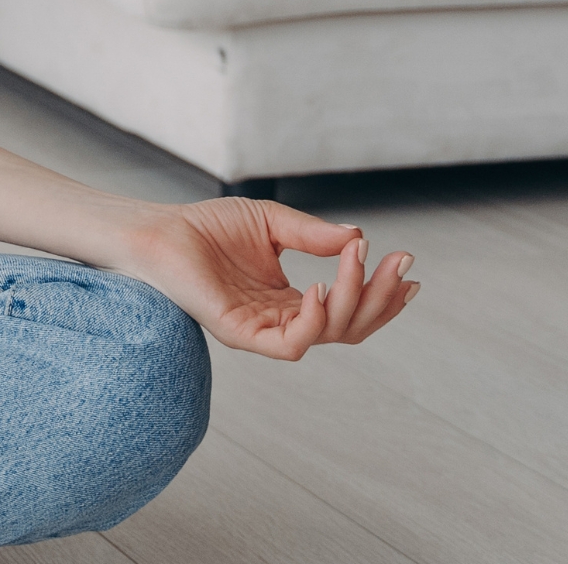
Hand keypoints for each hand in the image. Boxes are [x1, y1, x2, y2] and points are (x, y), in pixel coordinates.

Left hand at [120, 198, 417, 360]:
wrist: (160, 230)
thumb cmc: (207, 227)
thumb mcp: (272, 223)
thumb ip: (313, 235)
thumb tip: (357, 237)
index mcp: (289, 300)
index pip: (348, 309)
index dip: (382, 292)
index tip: (407, 262)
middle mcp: (280, 320)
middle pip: (349, 327)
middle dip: (381, 297)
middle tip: (400, 264)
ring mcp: (262, 330)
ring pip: (327, 334)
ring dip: (353, 299)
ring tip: (357, 261)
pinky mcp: (240, 334)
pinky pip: (289, 344)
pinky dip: (313, 320)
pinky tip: (320, 287)